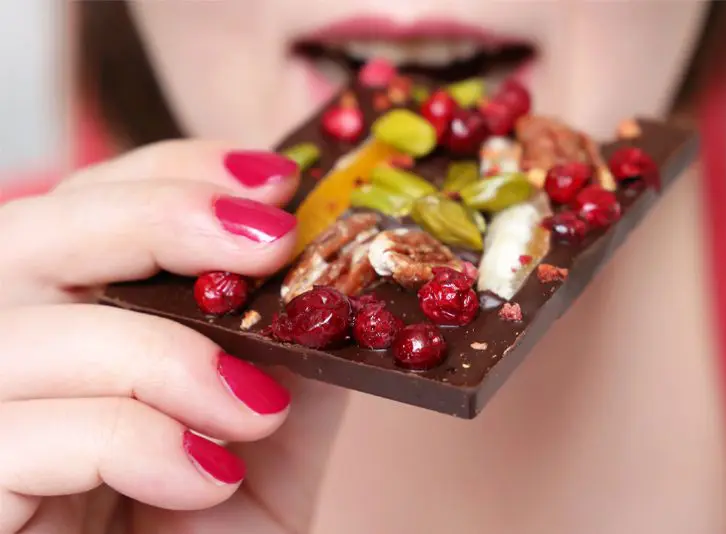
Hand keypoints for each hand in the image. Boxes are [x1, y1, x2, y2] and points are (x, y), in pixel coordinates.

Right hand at [0, 141, 347, 533]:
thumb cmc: (214, 517)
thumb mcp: (266, 409)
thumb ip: (283, 332)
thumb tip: (329, 252)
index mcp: (64, 315)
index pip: (89, 203)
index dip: (174, 173)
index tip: (276, 180)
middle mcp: (3, 350)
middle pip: (29, 233)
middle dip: (159, 218)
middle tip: (271, 240)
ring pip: (23, 335)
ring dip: (163, 358)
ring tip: (259, 413)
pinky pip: (14, 437)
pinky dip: (129, 442)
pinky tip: (207, 477)